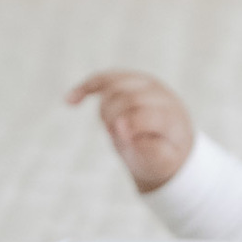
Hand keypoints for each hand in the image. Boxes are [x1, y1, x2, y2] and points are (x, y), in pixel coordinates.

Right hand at [66, 69, 193, 192]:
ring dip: (104, 107)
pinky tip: (70, 101)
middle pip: (128, 98)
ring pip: (115, 84)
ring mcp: (146, 84)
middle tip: (114, 135)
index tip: (119, 136)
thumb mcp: (161, 163)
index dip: (130, 124)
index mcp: (172, 117)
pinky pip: (105, 78)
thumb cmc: (164, 156)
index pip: (147, 114)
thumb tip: (121, 129)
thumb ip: (148, 150)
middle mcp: (161, 96)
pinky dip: (86, 87)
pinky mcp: (130, 80)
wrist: (170, 144)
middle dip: (114, 118)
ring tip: (109, 126)